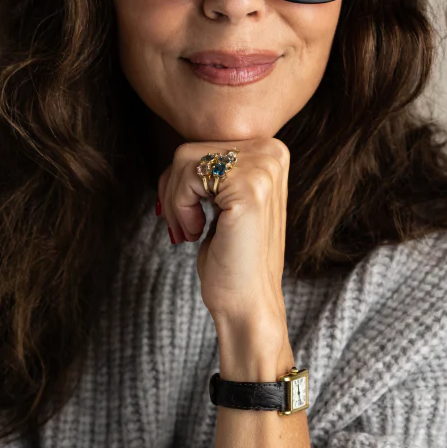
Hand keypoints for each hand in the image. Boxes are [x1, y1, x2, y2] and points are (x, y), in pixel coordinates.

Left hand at [157, 137, 289, 338]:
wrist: (247, 302)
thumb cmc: (230, 256)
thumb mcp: (221, 199)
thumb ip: (209, 168)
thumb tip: (176, 150)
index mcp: (271, 152)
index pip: (202, 145)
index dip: (182, 181)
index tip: (188, 213)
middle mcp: (273, 152)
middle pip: (190, 148)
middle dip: (173, 191)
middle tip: (182, 226)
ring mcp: (264, 168)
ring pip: (184, 159)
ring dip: (175, 201)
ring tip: (190, 230)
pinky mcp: (249, 187)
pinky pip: (187, 176)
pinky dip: (180, 207)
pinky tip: (197, 232)